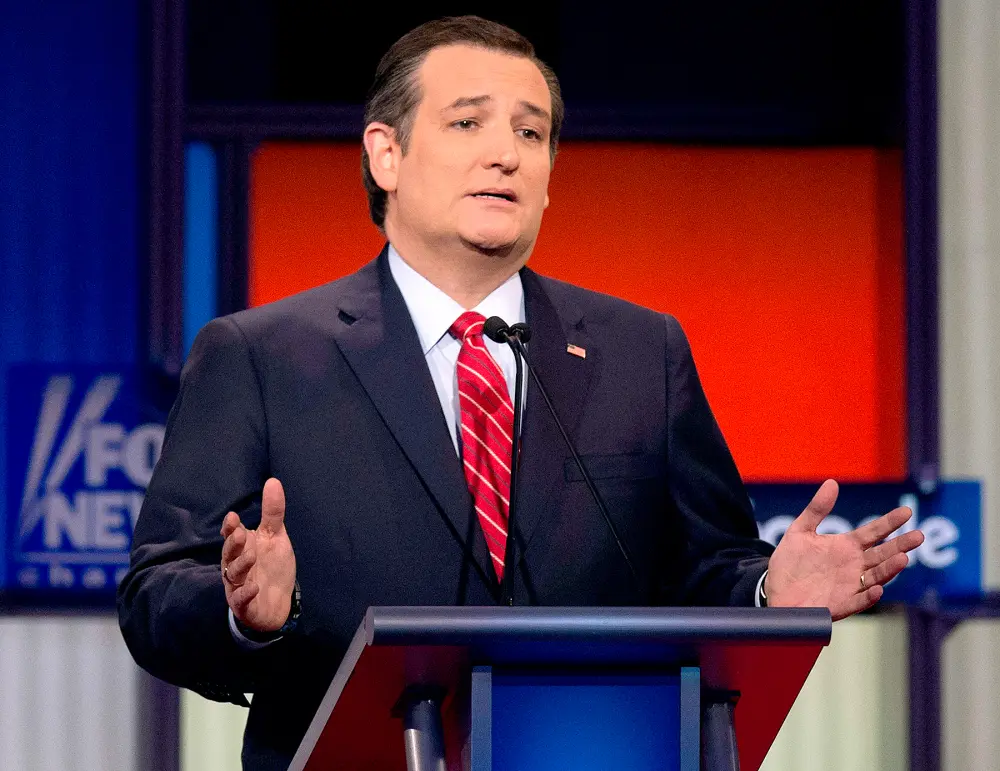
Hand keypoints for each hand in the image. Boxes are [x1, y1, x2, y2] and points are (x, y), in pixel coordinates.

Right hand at [220, 478, 296, 631]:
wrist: (278, 603)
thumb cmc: (272, 566)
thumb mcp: (275, 537)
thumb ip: (273, 513)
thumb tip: (273, 481)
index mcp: (242, 548)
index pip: (231, 535)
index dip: (230, 528)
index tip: (233, 518)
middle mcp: (235, 565)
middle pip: (229, 554)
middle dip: (233, 544)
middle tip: (240, 534)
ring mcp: (238, 586)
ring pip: (233, 575)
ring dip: (241, 566)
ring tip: (251, 557)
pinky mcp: (244, 605)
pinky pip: (241, 600)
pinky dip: (246, 594)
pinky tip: (254, 588)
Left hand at [765, 479, 923, 620]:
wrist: (774, 592)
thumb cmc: (789, 563)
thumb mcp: (800, 532)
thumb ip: (817, 509)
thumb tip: (832, 483)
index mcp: (846, 546)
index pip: (873, 532)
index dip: (889, 522)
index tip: (906, 511)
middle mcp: (853, 565)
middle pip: (882, 554)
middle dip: (900, 545)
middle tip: (918, 536)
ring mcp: (850, 585)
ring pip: (876, 576)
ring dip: (889, 569)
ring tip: (902, 558)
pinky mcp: (842, 604)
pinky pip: (859, 601)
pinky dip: (868, 596)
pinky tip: (877, 589)